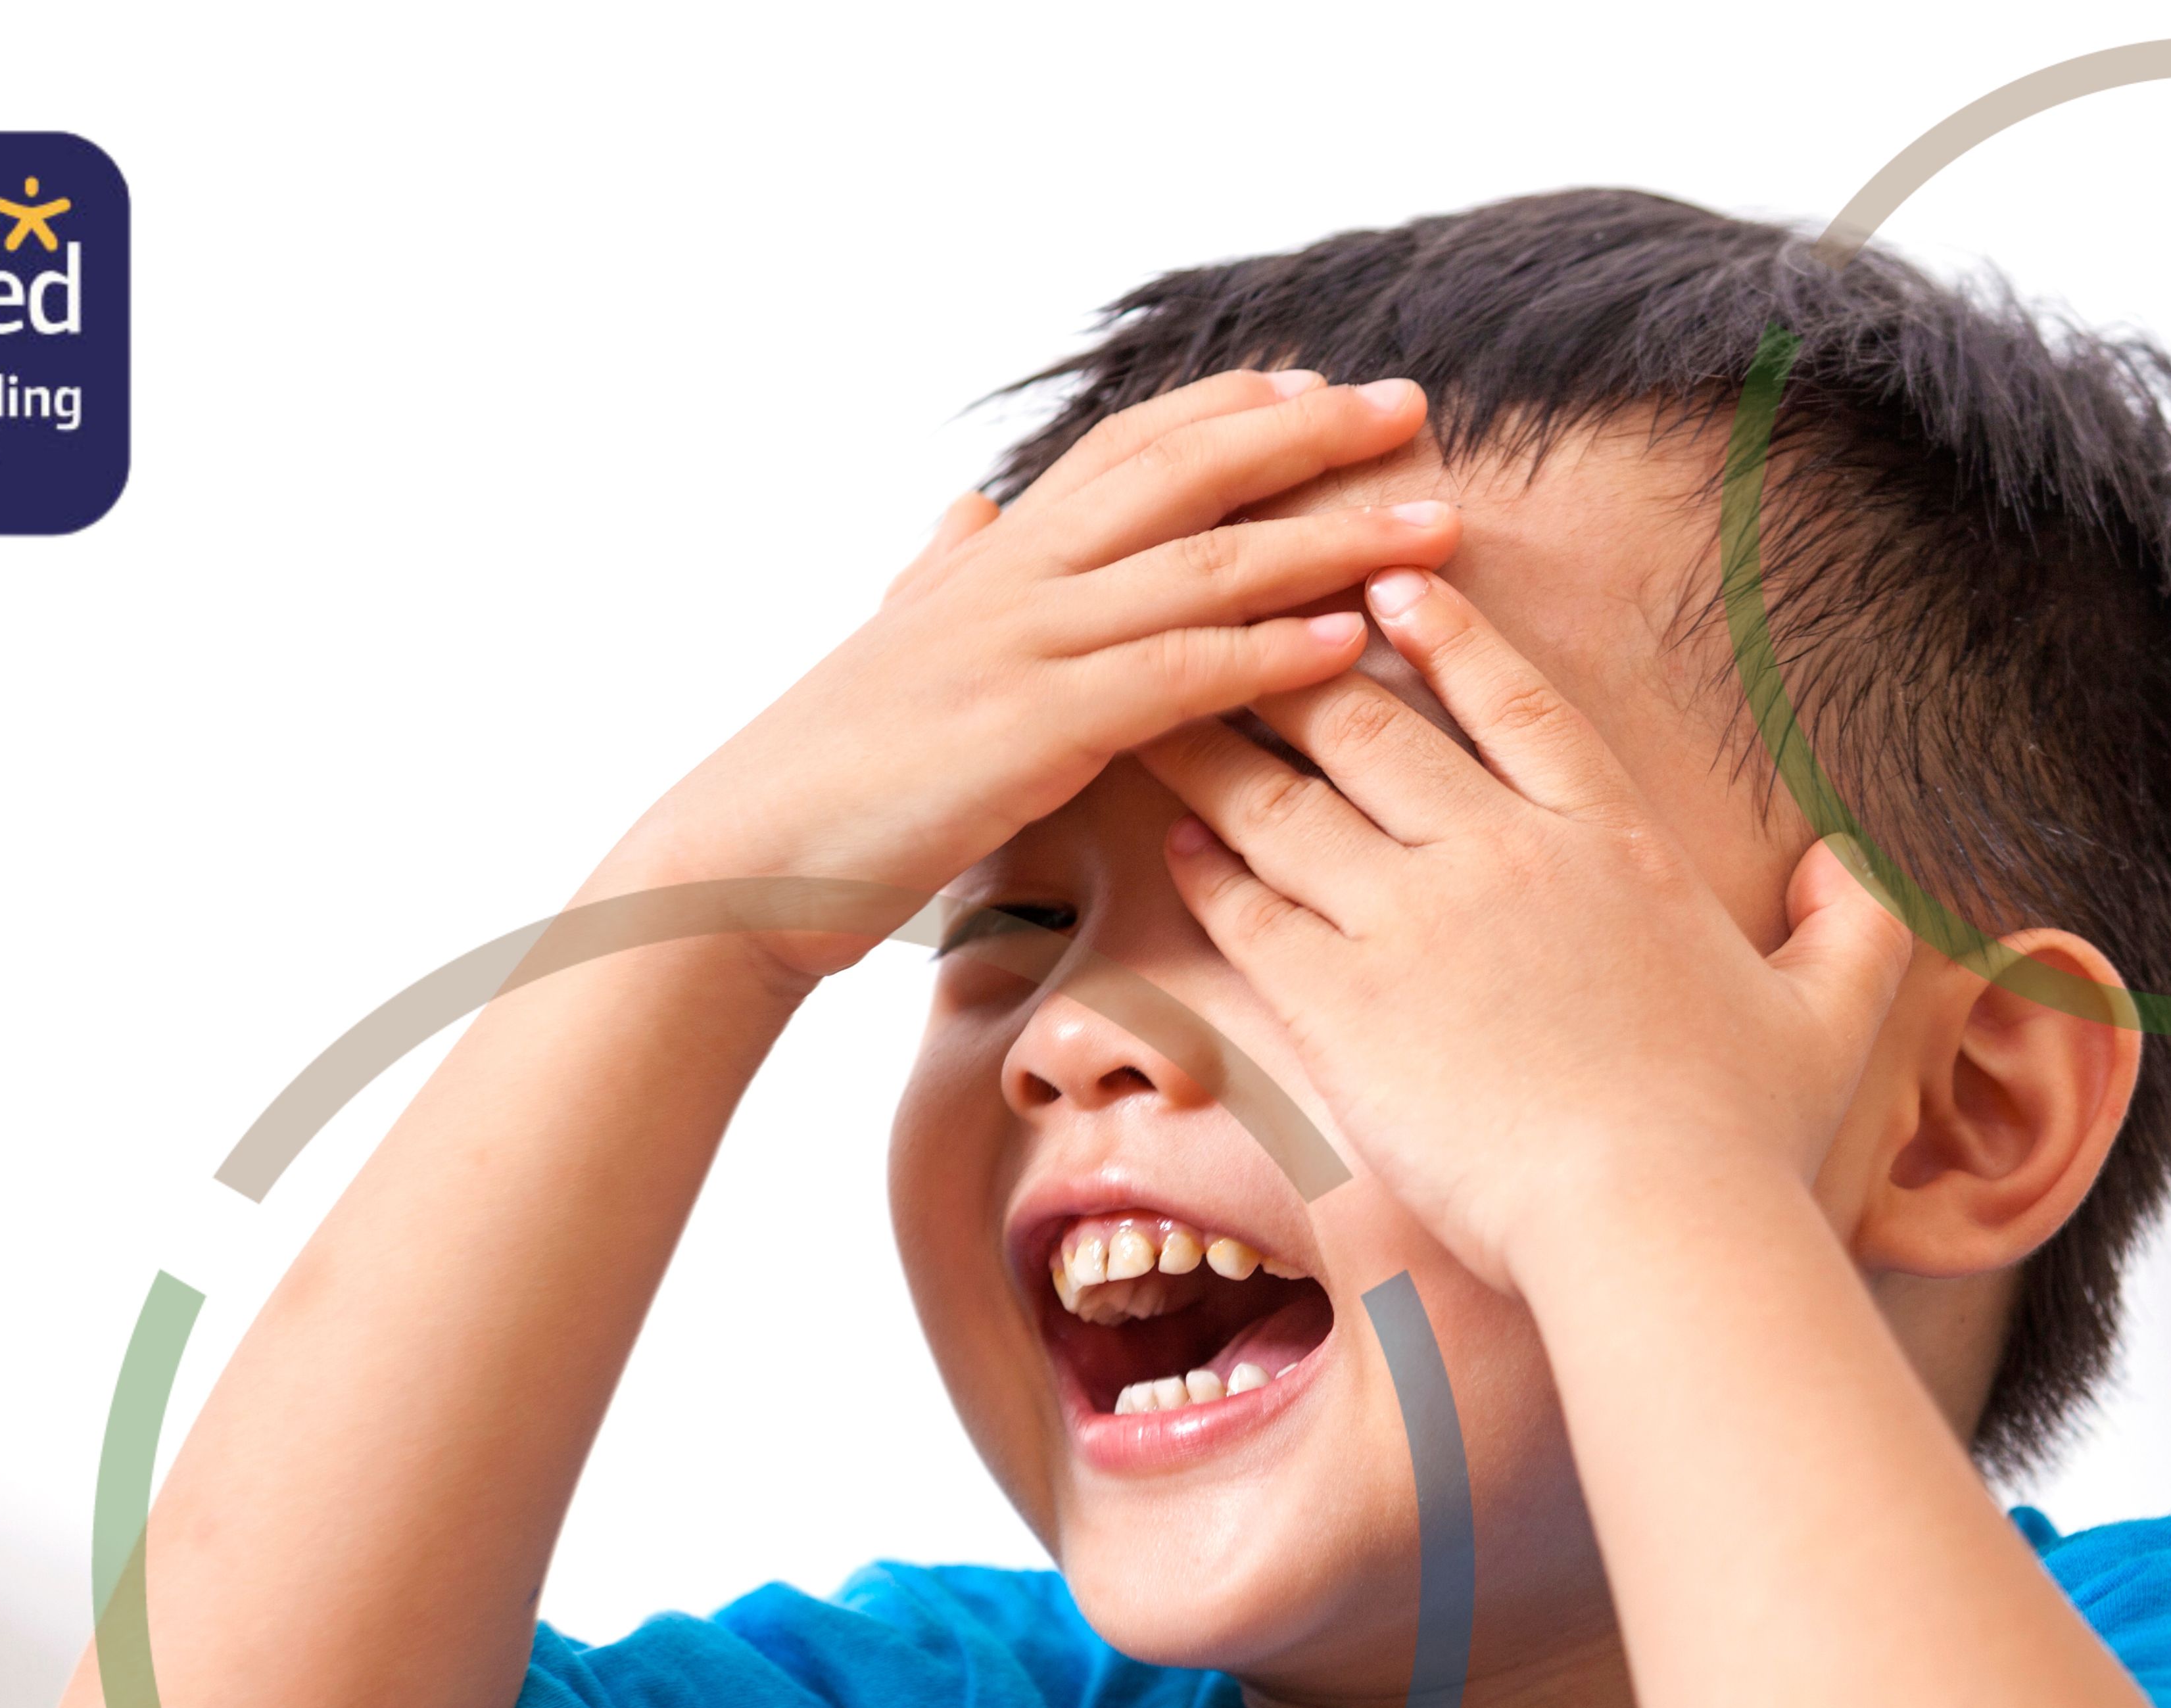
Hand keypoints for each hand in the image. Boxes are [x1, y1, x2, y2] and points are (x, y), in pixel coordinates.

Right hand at [596, 371, 1458, 978]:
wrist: (740, 858)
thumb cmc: (822, 776)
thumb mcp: (888, 647)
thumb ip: (936, 575)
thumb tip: (961, 513)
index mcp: (989, 560)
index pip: (1126, 450)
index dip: (1227, 410)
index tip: (1317, 386)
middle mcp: (1013, 578)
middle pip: (1185, 475)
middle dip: (1308, 438)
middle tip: (1409, 411)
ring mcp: (1023, 646)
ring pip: (1203, 566)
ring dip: (1328, 540)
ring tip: (1430, 525)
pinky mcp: (1034, 727)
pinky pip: (1175, 675)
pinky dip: (1269, 652)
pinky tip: (1348, 640)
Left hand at [1140, 567, 1914, 1294]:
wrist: (1654, 1221)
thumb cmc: (1746, 1138)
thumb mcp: (1832, 1017)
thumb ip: (1855, 926)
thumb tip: (1858, 866)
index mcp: (1609, 841)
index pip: (1515, 703)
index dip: (1447, 633)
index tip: (1391, 584)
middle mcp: (1500, 854)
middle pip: (1372, 725)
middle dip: (1294, 664)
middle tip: (1233, 625)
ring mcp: (1413, 921)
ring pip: (1287, 801)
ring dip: (1218, 751)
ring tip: (1160, 712)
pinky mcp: (1341, 1003)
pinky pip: (1252, 910)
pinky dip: (1207, 868)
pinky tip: (1173, 842)